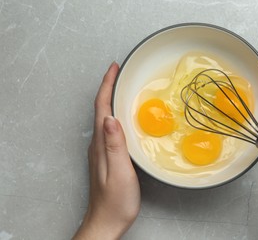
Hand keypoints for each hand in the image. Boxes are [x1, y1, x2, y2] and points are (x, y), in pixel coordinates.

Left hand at [74, 62, 140, 239]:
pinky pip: (111, 128)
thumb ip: (115, 145)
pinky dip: (117, 114)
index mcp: (102, 143)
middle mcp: (99, 144)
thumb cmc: (116, 201)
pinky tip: (125, 116)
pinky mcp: (108, 156)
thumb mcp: (119, 172)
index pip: (102, 108)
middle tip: (120, 72)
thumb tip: (110, 118)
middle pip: (102, 108)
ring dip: (112, 99)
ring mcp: (103, 150)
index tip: (114, 68)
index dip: (107, 86)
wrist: (107, 221)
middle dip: (109, 87)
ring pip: (106, 117)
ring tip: (123, 87)